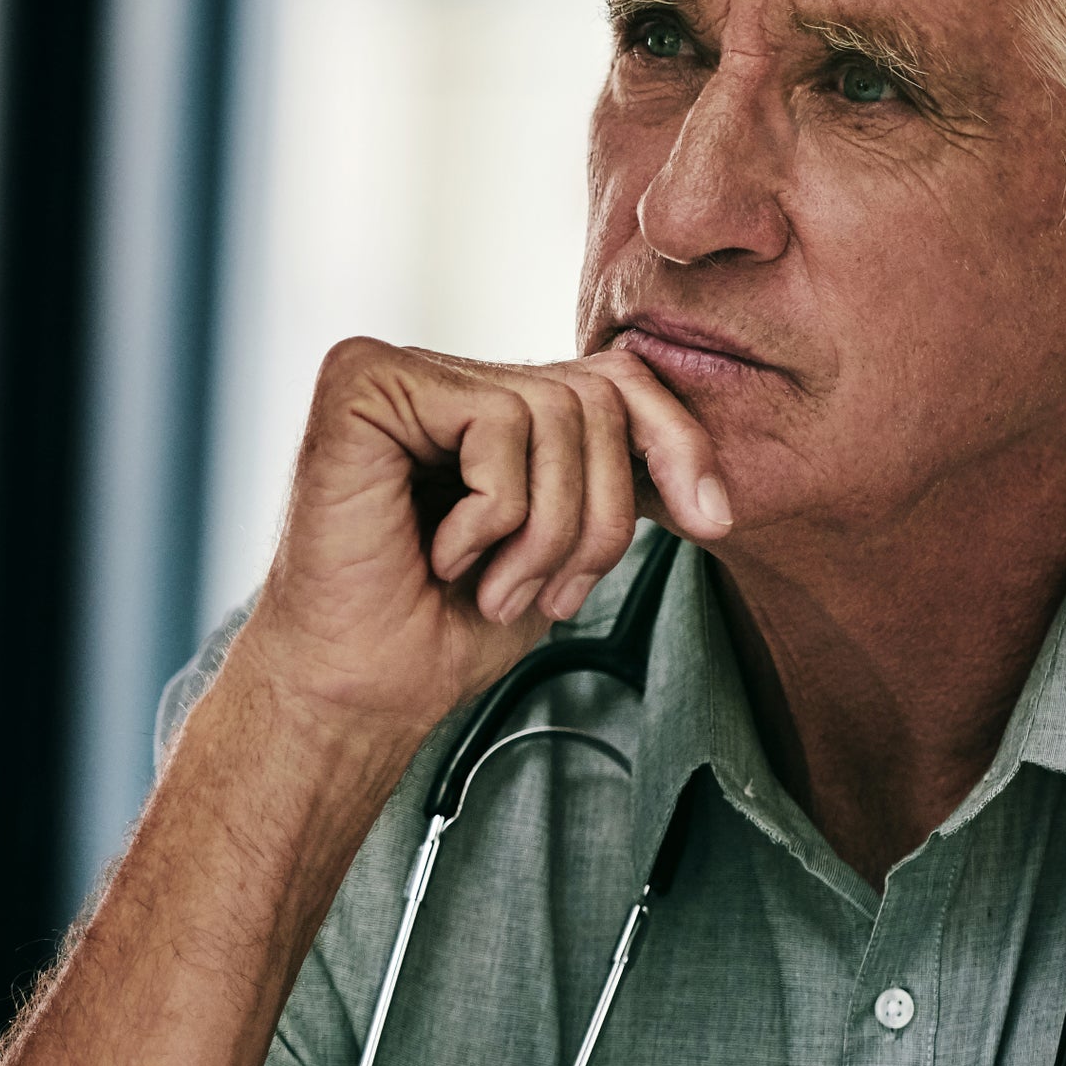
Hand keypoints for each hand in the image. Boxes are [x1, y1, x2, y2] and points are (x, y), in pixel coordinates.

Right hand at [233, 339, 725, 738]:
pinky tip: (440, 553)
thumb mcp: (562, 546)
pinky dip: (490, 514)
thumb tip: (701, 453)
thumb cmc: (441, 633)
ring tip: (491, 588)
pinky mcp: (363, 383)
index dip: (677, 443)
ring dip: (543, 531)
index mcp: (485, 402)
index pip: (618, 379)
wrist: (353, 696)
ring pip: (555, 412)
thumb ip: (611, 477)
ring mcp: (400, 370)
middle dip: (598, 516)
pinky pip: (495, 423)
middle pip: (595, 397)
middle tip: (547, 595)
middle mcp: (441, 373)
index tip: (711, 523)